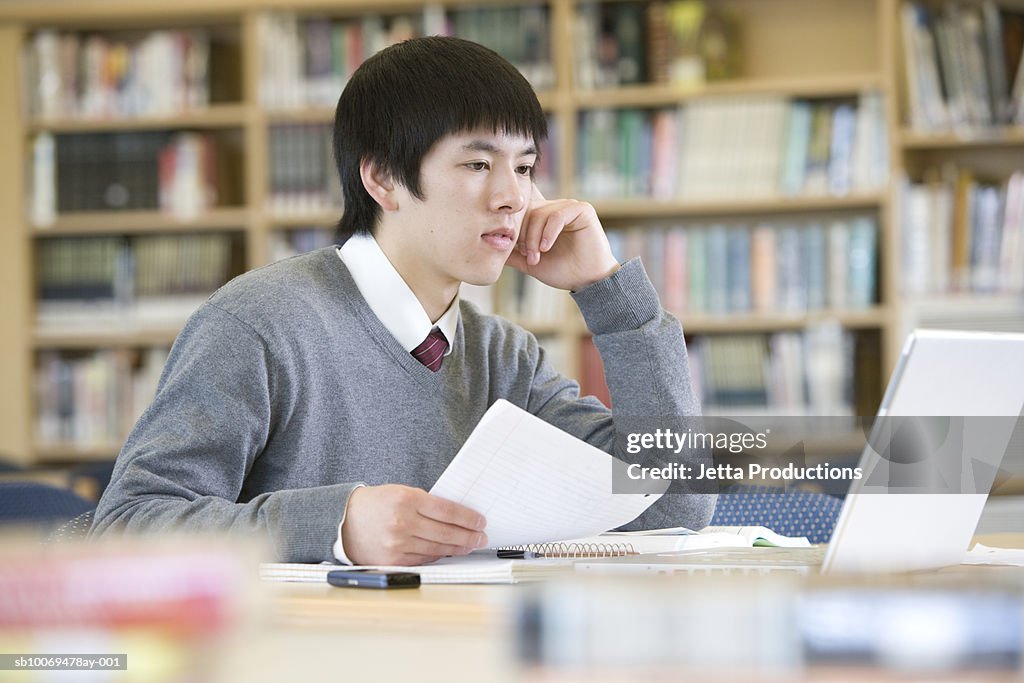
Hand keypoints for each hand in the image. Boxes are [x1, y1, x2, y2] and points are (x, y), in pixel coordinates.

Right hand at [340, 484, 487, 565]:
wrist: (344, 521)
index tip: (480, 521)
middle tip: (481, 537)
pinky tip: (449, 553)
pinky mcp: (393, 562)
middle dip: (469, 536)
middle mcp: (402, 523)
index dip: (468, 518)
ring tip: (469, 545)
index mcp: (406, 500)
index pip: (448, 511)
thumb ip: (427, 503)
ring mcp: (397, 545)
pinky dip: (438, 557)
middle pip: (446, 533)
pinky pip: (424, 560)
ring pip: (437, 549)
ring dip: (458, 548)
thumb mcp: (401, 492)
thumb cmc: (376, 504)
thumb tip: (458, 517)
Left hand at [506, 185, 619, 290]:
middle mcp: (555, 208)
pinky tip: (546, 248)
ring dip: (534, 238)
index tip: (516, 249)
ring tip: (536, 257)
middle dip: (522, 235)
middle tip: (527, 257)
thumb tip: (489, 246)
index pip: (521, 209)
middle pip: (527, 211)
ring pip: (540, 214)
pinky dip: (548, 233)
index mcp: (544, 216)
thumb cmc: (562, 271)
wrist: (587, 282)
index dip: (514, 226)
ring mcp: (569, 207)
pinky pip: (557, 215)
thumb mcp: (529, 262)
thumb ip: (512, 253)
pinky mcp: (582, 210)